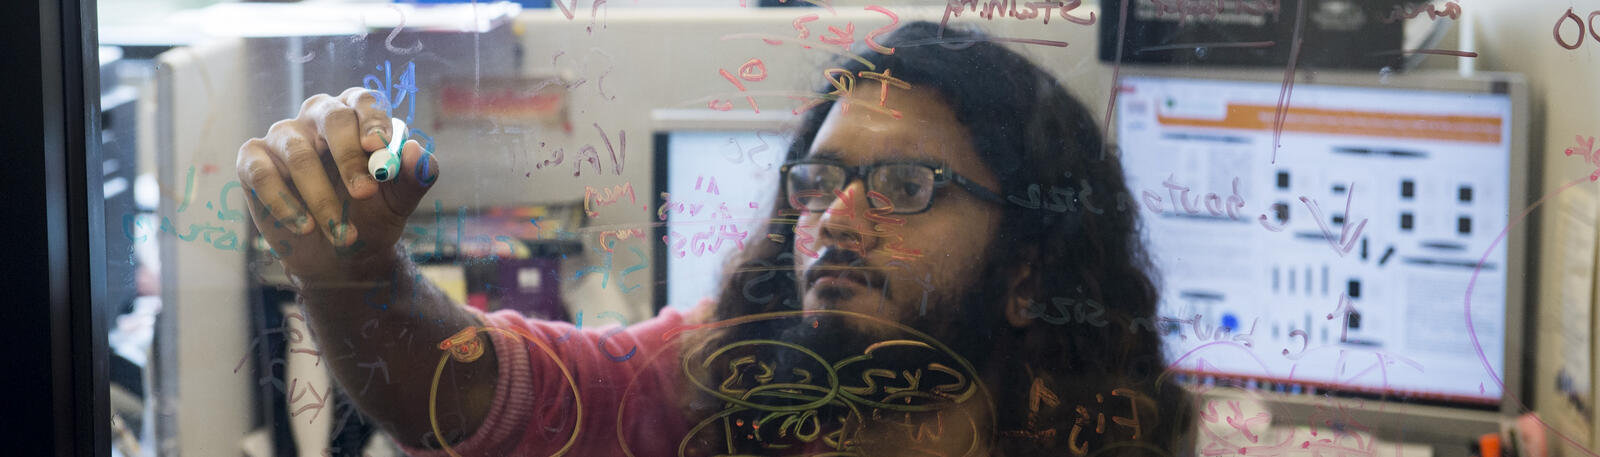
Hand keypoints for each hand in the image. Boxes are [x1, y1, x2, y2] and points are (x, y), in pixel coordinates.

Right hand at [236, 87, 440, 281]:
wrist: (339, 256)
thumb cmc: (371, 215)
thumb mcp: (400, 200)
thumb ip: (416, 176)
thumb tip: (416, 152)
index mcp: (356, 116)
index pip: (363, 101)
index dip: (372, 120)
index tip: (379, 148)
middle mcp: (318, 117)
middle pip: (332, 118)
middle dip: (349, 158)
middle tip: (365, 193)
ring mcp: (283, 136)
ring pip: (299, 154)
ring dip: (322, 197)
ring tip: (342, 233)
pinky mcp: (253, 161)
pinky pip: (261, 173)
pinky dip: (283, 203)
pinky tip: (305, 227)